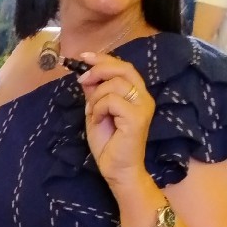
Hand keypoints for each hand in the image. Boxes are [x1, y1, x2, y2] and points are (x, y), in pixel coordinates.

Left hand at [77, 52, 153, 189]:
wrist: (116, 169)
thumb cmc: (108, 143)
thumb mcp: (96, 111)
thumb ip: (94, 93)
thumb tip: (86, 74)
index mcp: (136, 94)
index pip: (123, 67)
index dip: (103, 59)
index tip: (83, 57)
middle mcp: (144, 97)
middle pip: (123, 69)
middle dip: (99, 70)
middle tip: (82, 80)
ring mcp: (143, 107)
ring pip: (115, 85)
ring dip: (96, 96)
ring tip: (92, 112)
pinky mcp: (137, 118)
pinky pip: (113, 101)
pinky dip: (99, 108)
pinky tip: (98, 120)